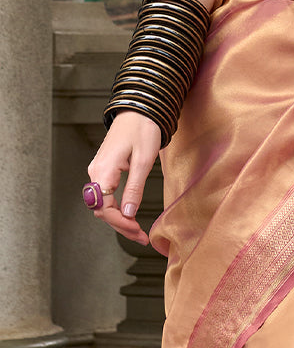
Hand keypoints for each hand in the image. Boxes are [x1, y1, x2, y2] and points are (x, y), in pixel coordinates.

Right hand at [86, 112, 160, 244]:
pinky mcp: (105, 170)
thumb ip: (134, 189)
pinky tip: (130, 216)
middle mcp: (96, 172)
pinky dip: (118, 209)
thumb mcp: (143, 162)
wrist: (139, 110)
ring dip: (120, 220)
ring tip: (138, 231)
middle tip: (142, 237)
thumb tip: (128, 213)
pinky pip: (106, 195)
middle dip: (121, 226)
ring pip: (103, 204)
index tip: (138, 231)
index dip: (120, 223)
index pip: (104, 207)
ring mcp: (99, 171)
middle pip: (102, 209)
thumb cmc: (142, 130)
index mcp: (103, 170)